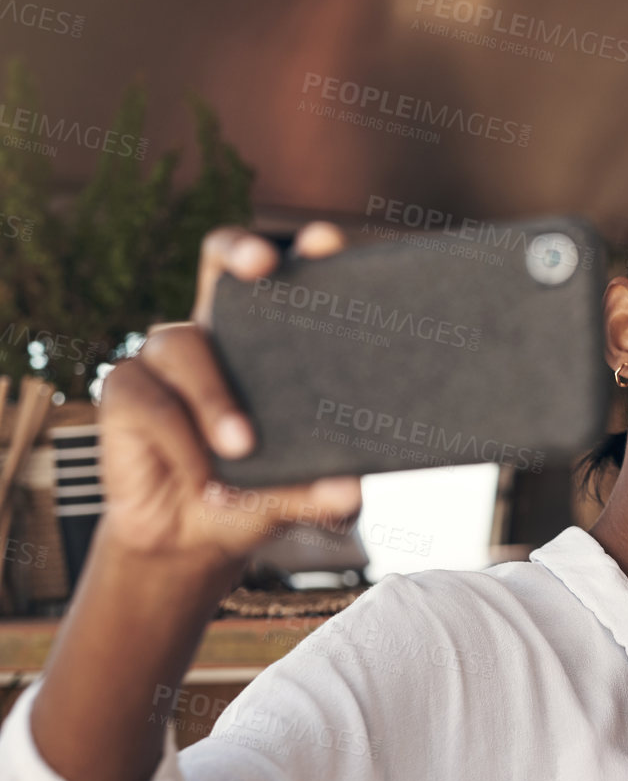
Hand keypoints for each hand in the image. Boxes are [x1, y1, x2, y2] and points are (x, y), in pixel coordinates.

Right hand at [96, 223, 361, 570]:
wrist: (191, 538)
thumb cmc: (255, 493)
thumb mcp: (295, 494)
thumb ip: (320, 490)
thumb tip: (349, 496)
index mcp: (269, 338)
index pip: (285, 274)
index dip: (301, 248)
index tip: (326, 242)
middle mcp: (216, 332)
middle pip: (220, 257)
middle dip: (241, 250)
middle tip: (264, 267)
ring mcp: (165, 358)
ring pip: (184, 344)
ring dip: (214, 396)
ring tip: (243, 447)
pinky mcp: (124, 392)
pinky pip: (151, 403)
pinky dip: (181, 441)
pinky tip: (204, 480)